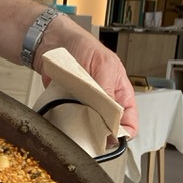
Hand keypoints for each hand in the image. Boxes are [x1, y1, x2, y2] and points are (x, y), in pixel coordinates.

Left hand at [41, 16, 138, 138]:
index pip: (129, 119)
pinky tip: (64, 122)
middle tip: (94, 136)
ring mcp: (85, 104)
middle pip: (108, 128)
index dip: (124, 132)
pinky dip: (67, 123)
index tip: (114, 139)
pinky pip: (70, 120)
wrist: (53, 43)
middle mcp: (103, 101)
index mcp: (119, 91)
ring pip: (88, 127)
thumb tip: (113, 117)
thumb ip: (108, 93)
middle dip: (102, 134)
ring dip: (83, 129)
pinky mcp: (68, 105)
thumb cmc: (82, 46)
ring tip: (78, 128)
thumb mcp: (103, 67)